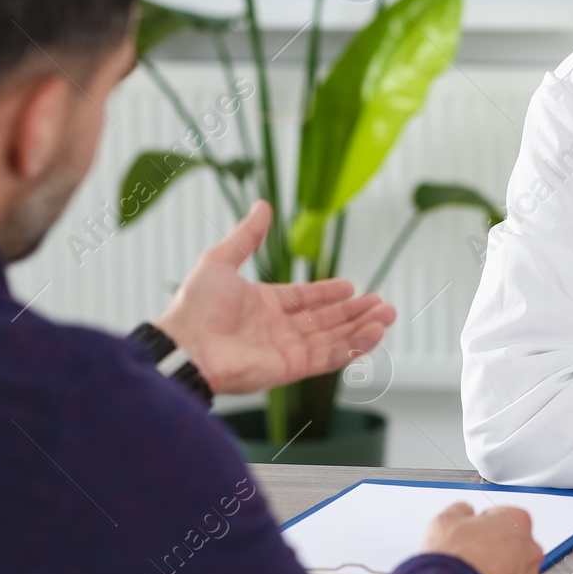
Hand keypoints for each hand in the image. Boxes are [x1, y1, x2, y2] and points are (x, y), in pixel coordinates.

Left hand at [154, 201, 396, 394]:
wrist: (185, 346)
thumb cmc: (194, 307)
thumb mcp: (221, 260)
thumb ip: (247, 236)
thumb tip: (262, 205)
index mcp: (263, 305)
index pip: (305, 299)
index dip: (329, 294)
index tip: (352, 287)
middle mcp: (278, 329)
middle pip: (326, 321)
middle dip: (356, 312)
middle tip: (382, 304)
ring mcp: (286, 350)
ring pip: (334, 338)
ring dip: (361, 327)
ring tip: (387, 315)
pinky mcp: (292, 368)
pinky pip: (330, 357)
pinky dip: (353, 346)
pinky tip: (374, 333)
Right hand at [422, 502, 543, 573]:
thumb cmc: (453, 561)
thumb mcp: (446, 520)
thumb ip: (461, 511)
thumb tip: (463, 512)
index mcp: (517, 522)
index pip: (505, 517)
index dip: (484, 526)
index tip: (472, 535)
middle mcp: (530, 551)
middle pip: (515, 547)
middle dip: (496, 552)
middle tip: (472, 560)